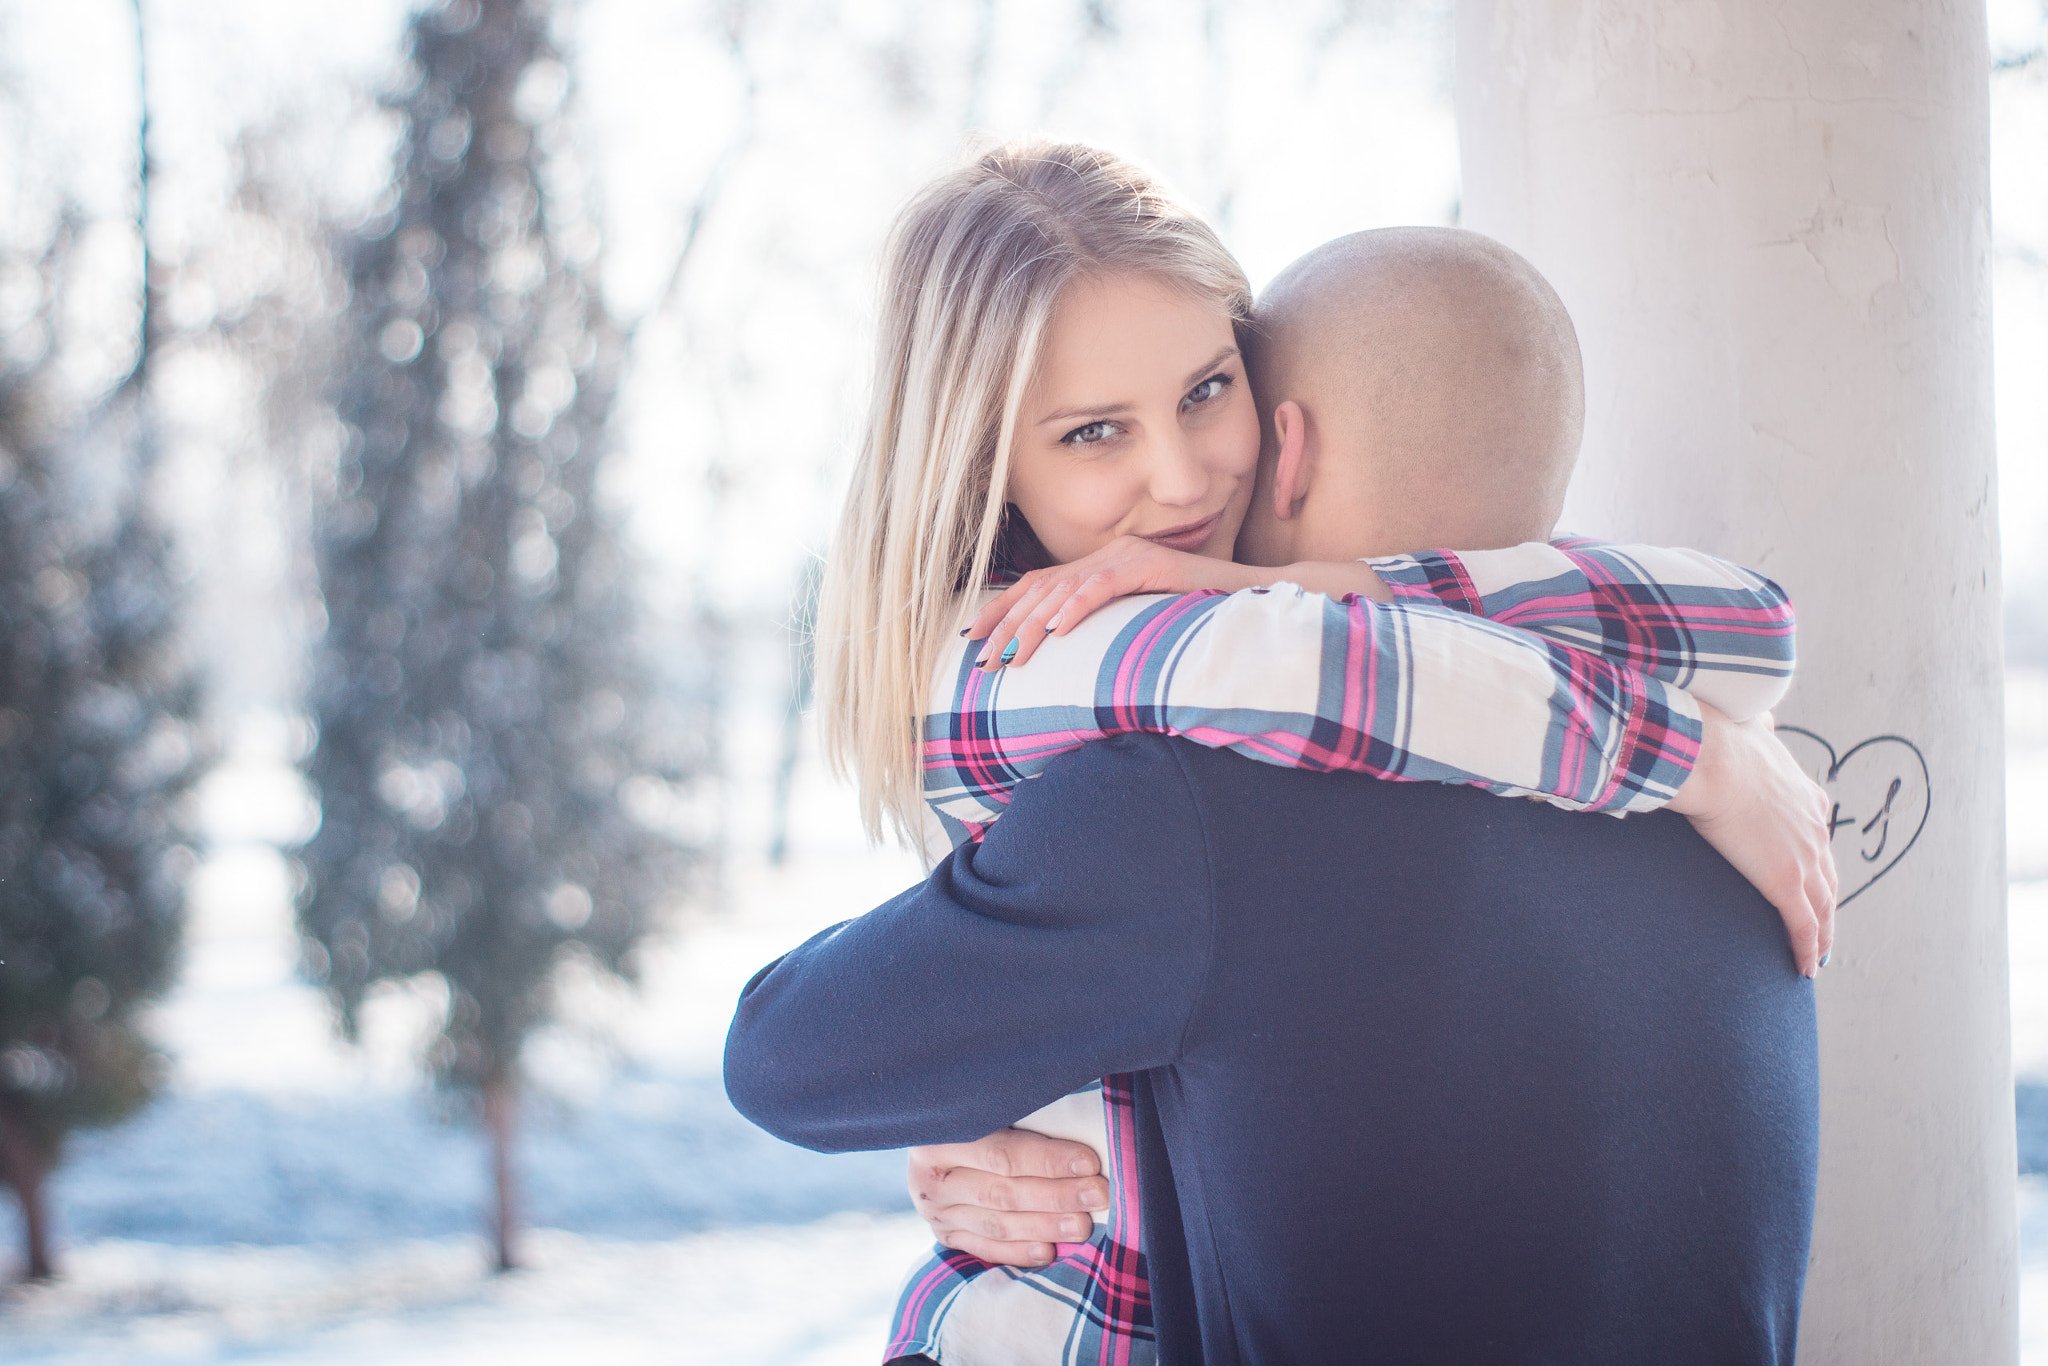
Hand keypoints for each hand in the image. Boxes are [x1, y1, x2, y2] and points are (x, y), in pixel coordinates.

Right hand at [906, 1128, 1110, 1265]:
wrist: (937, 1133)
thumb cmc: (978, 1108)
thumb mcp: (987, 1099)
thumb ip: (1020, 1108)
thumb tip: (1078, 1117)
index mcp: (938, 1136)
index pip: (1002, 1154)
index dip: (1048, 1160)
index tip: (1089, 1163)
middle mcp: (930, 1178)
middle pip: (1002, 1192)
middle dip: (1056, 1195)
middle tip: (1097, 1196)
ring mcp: (935, 1211)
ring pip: (997, 1224)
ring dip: (1044, 1226)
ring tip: (1082, 1225)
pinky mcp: (944, 1233)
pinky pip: (984, 1247)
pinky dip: (1018, 1251)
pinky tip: (1049, 1251)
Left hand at [965, 536, 1245, 671]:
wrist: (1254, 599)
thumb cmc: (1198, 618)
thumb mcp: (1140, 623)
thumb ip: (1107, 629)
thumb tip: (1065, 660)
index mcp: (1101, 566)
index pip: (1039, 586)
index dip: (1001, 611)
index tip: (971, 638)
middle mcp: (1111, 555)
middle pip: (1042, 589)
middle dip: (1005, 626)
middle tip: (980, 661)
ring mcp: (1132, 557)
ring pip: (1066, 591)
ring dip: (1032, 626)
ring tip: (1009, 657)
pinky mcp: (1155, 566)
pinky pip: (1106, 586)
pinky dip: (1077, 608)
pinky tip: (1056, 632)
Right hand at [1667, 703, 1837, 976]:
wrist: (1712, 758)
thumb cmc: (1719, 742)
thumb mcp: (1751, 729)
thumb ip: (1759, 729)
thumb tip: (1762, 719)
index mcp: (1807, 798)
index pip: (1818, 838)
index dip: (1817, 863)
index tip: (1813, 879)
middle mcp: (1815, 830)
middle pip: (1828, 878)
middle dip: (1828, 906)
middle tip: (1824, 931)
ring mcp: (1804, 858)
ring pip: (1823, 908)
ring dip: (1823, 937)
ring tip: (1816, 959)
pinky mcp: (1784, 882)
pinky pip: (1803, 926)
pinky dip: (1808, 949)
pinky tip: (1804, 968)